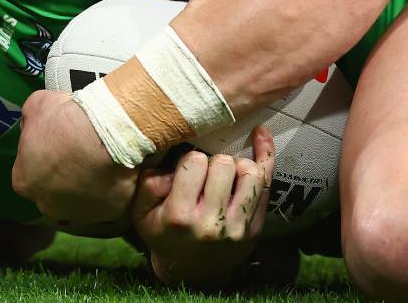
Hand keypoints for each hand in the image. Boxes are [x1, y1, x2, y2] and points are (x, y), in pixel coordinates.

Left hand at [11, 90, 138, 223]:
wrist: (106, 135)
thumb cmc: (66, 120)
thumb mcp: (37, 105)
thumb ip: (30, 120)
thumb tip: (32, 124)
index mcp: (24, 182)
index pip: (29, 173)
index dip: (43, 159)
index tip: (58, 146)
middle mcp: (47, 205)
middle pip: (53, 192)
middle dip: (64, 177)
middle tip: (80, 155)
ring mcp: (78, 214)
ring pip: (81, 201)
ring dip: (88, 186)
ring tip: (101, 163)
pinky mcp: (108, 214)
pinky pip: (108, 203)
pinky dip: (111, 190)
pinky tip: (116, 171)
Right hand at [131, 126, 275, 287]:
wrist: (189, 272)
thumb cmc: (163, 233)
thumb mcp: (141, 212)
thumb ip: (148, 184)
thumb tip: (172, 165)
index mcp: (180, 216)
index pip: (194, 163)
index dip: (190, 160)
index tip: (187, 171)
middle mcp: (211, 222)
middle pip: (224, 164)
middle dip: (214, 162)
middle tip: (205, 175)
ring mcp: (237, 227)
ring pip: (251, 172)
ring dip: (237, 165)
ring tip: (226, 173)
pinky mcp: (254, 229)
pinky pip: (266, 185)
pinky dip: (266, 156)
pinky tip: (261, 134)